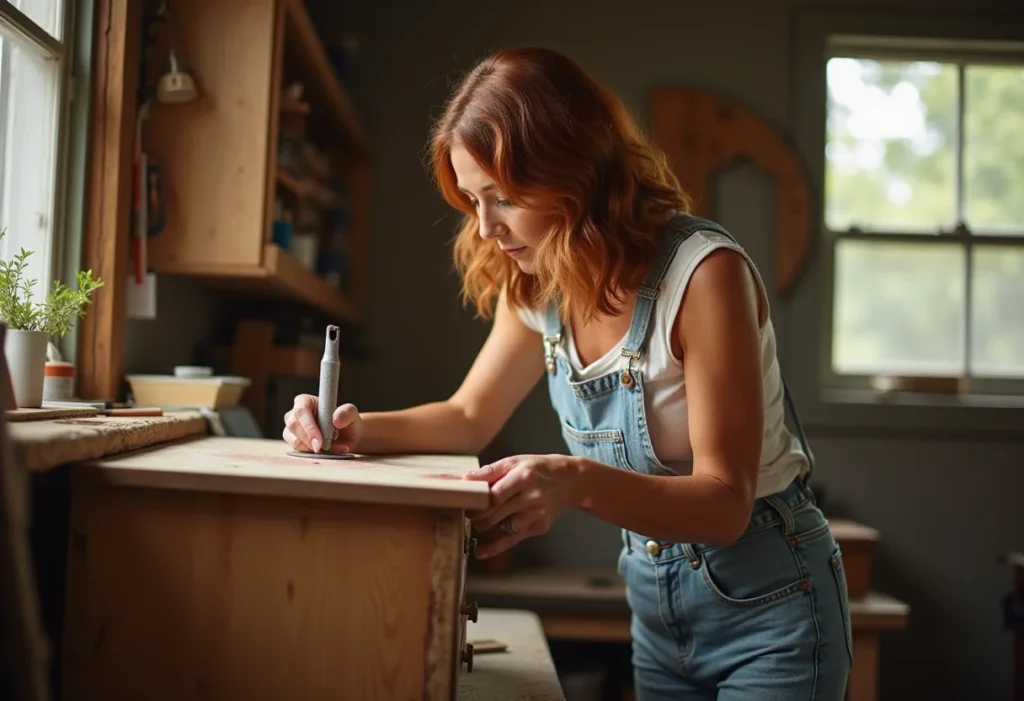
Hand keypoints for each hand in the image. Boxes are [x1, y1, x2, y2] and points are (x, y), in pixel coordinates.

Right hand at [283, 395, 363, 453]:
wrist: (348, 436)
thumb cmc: (347, 421)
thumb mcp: (351, 414)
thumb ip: (346, 413)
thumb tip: (336, 419)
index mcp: (306, 401)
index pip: (301, 410)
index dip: (309, 426)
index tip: (320, 440)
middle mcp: (295, 413)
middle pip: (294, 426)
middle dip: (310, 439)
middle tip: (327, 447)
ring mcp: (292, 429)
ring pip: (295, 440)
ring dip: (314, 448)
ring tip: (333, 446)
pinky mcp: (294, 442)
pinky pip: (298, 450)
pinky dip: (313, 454)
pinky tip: (327, 451)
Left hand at [463, 454, 584, 558]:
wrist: (569, 480)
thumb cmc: (536, 469)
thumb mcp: (514, 462)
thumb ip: (489, 472)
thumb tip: (465, 479)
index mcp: (524, 476)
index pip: (494, 495)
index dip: (476, 502)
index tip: (466, 502)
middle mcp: (532, 497)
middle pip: (496, 513)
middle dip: (477, 515)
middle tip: (469, 512)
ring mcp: (537, 514)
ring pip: (503, 527)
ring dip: (486, 527)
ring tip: (481, 521)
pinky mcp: (540, 527)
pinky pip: (513, 540)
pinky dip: (495, 547)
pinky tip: (481, 551)